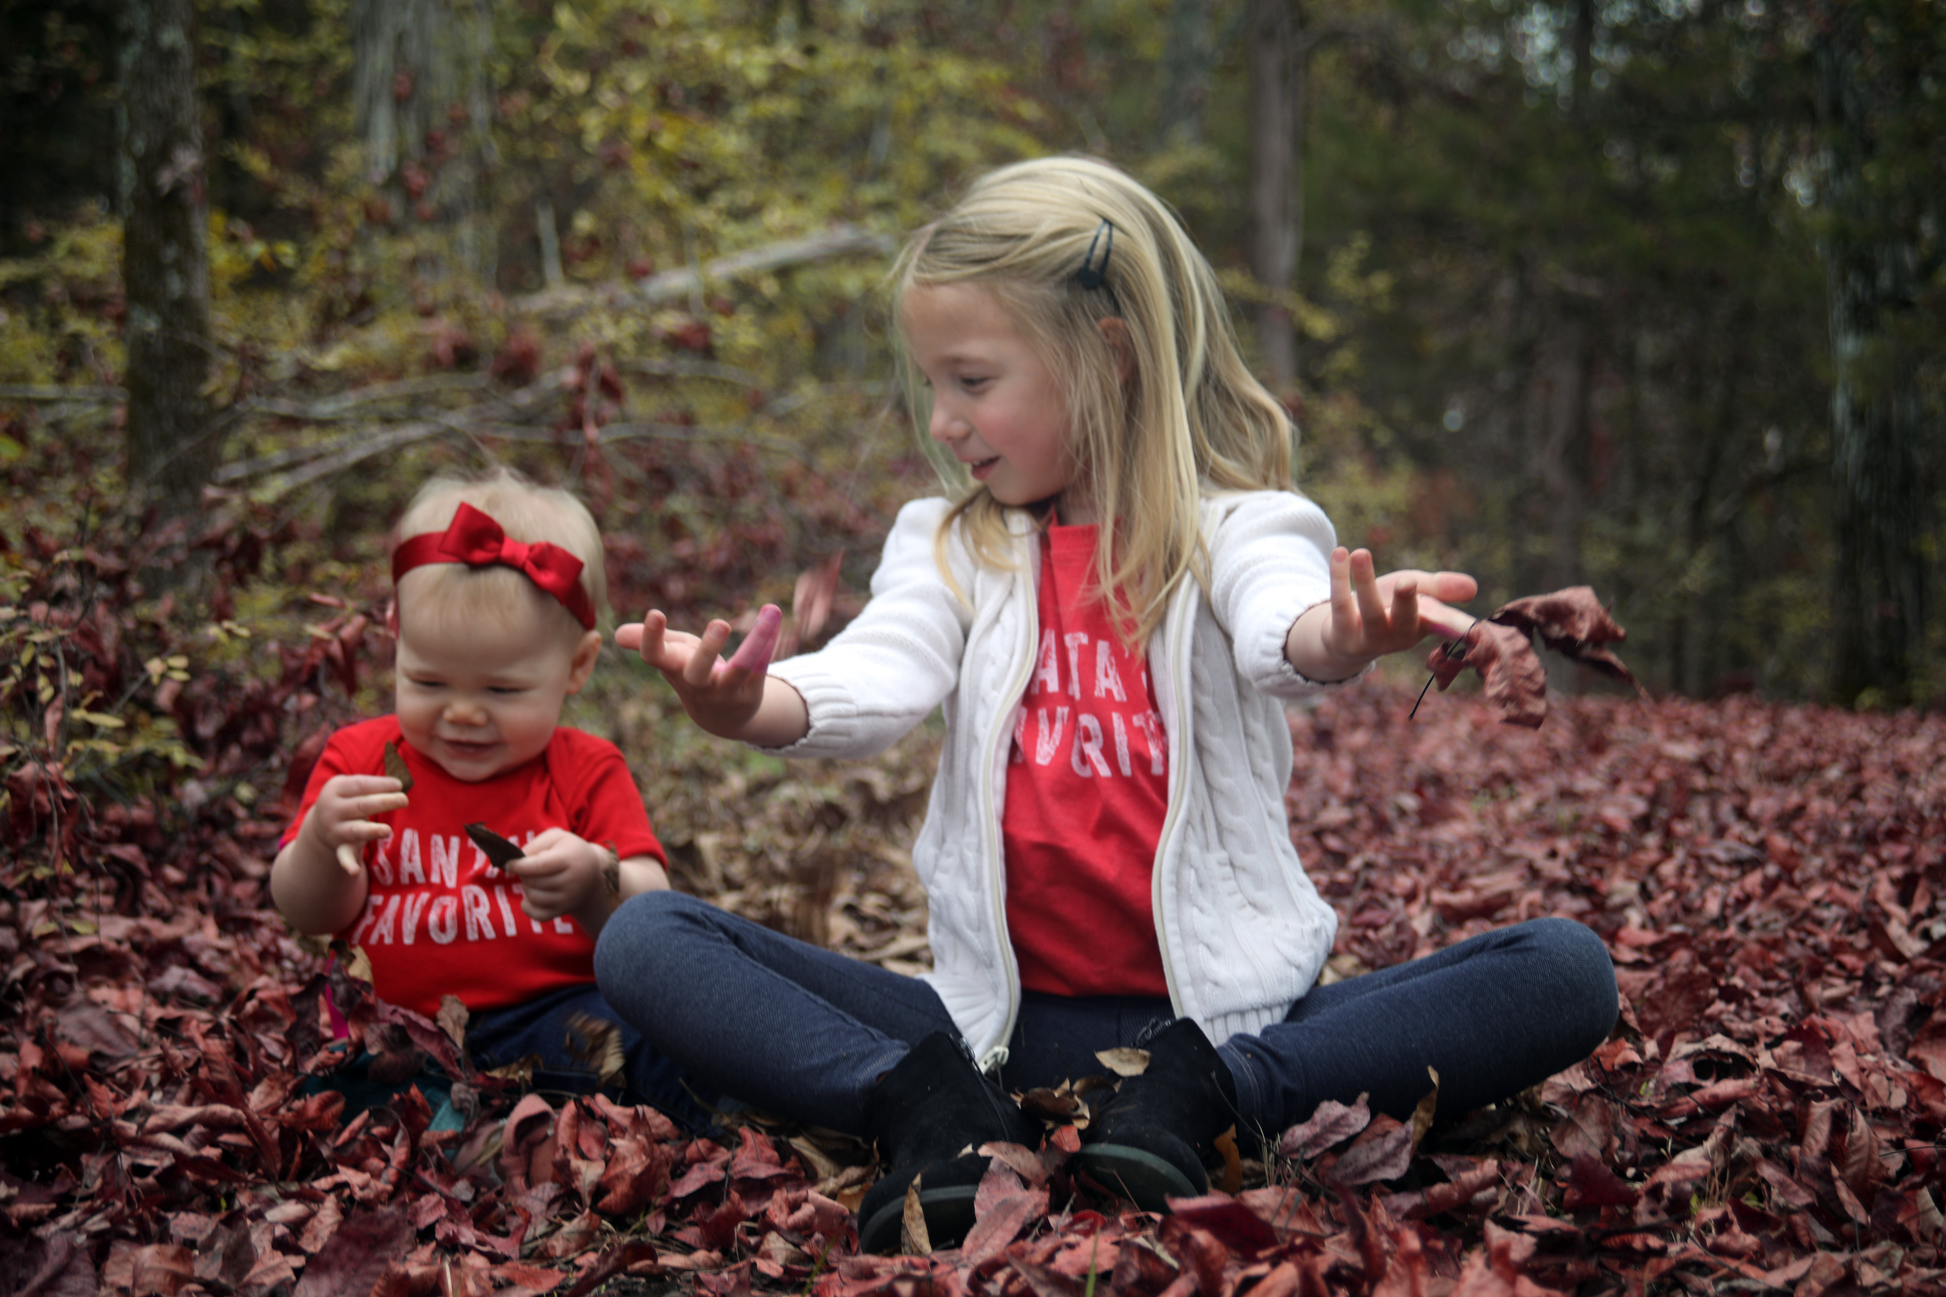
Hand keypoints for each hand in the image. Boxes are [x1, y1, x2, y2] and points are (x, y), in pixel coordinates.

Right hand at [303, 775, 407, 875]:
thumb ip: (372, 784)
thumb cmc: (348, 798)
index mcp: (335, 789)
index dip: (380, 784)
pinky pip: (344, 857)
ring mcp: (335, 830)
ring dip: (371, 831)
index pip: (360, 785)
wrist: (321, 822)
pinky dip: (348, 865)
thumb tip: (401, 783)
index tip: (399, 785)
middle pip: (361, 806)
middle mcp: (332, 810)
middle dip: (383, 802)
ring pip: (355, 830)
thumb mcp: (352, 786)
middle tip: (404, 800)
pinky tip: (354, 872)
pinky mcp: (340, 848)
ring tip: (387, 831)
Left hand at [504, 828, 608, 923]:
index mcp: (569, 860)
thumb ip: (536, 844)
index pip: (539, 866)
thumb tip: (518, 860)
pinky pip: (537, 915)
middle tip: (529, 867)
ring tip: (535, 879)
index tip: (509, 863)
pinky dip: (528, 907)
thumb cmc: (569, 851)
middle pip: (533, 882)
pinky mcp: (562, 911)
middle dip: (524, 874)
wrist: (593, 873)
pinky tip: (530, 897)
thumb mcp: (557, 837)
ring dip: (527, 887)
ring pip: (533, 897)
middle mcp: (571, 882)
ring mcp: (568, 899)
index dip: (519, 866)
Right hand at [616, 604, 784, 738]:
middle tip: (721, 623)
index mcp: (674, 669)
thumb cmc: (691, 673)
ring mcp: (725, 691)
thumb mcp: (671, 655)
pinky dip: (768, 644)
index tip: (655, 613)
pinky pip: (760, 667)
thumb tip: (616, 634)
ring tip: (768, 616)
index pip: (656, 656)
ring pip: (739, 670)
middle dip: (708, 649)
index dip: (651, 638)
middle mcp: (698, 683)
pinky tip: (774, 620)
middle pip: (698, 671)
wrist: (722, 717)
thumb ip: (650, 641)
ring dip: (753, 645)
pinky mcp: (751, 692)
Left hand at [1291, 547, 1477, 678]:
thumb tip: (1473, 587)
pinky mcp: (1342, 635)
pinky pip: (1340, 604)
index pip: (1445, 625)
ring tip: (1361, 553)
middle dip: (1406, 600)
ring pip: (1369, 610)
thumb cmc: (1389, 608)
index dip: (1459, 626)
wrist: (1347, 636)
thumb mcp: (1416, 593)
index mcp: (1423, 625)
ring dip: (1364, 580)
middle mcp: (1399, 636)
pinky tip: (1340, 552)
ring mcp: (1370, 639)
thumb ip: (1439, 587)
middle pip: (1404, 619)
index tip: (1474, 629)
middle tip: (1407, 580)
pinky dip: (1339, 577)